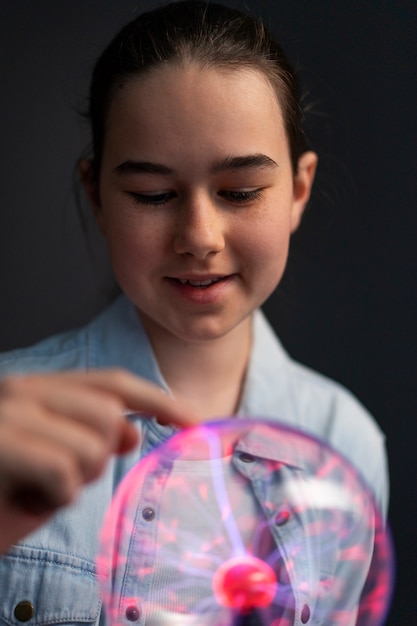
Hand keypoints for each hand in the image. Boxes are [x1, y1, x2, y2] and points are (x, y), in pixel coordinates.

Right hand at [0, 369, 196, 551]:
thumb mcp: (47, 464)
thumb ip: (87, 439)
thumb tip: (130, 428)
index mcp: (36, 389)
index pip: (112, 383)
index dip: (156, 399)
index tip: (192, 419)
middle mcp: (22, 390)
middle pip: (109, 415)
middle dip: (97, 459)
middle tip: (56, 480)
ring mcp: (9, 412)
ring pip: (93, 446)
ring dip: (70, 485)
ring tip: (30, 490)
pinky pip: (64, 475)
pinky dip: (49, 501)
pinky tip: (19, 501)